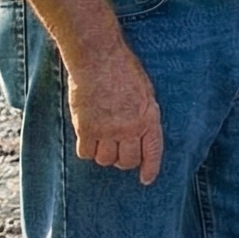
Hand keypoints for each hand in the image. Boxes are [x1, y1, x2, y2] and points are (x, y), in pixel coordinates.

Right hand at [63, 40, 162, 185]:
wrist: (98, 58)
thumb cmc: (123, 68)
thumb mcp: (145, 90)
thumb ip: (144, 113)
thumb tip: (142, 132)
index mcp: (148, 118)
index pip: (152, 152)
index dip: (150, 169)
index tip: (146, 179)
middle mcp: (130, 128)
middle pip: (126, 161)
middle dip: (123, 160)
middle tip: (116, 149)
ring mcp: (108, 130)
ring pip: (105, 160)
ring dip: (103, 154)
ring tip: (101, 138)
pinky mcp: (86, 129)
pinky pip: (85, 153)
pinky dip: (86, 149)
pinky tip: (87, 136)